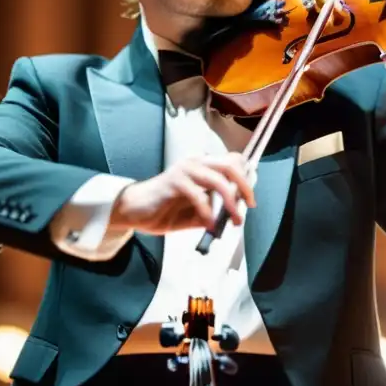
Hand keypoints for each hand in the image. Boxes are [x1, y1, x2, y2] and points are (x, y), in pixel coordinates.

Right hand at [109, 153, 255, 233]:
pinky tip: (210, 225)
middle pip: (231, 165)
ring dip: (230, 203)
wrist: (134, 210)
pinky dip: (208, 213)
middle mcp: (196, 161)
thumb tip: (237, 212)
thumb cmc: (165, 209)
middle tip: (250, 205)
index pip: (233, 160)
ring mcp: (185, 169)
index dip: (245, 176)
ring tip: (234, 220)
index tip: (250, 197)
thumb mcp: (198, 210)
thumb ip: (216, 208)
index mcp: (203, 165)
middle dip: (244, 186)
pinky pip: (199, 196)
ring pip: (218, 180)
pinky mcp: (174, 181)